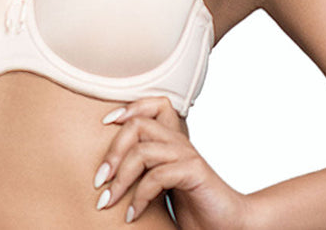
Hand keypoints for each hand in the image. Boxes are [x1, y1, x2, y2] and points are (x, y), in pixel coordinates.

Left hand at [94, 97, 249, 227]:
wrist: (226, 225)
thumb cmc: (192, 206)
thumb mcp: (159, 184)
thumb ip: (142, 170)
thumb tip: (103, 172)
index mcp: (170, 140)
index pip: (149, 107)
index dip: (126, 109)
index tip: (102, 125)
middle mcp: (178, 141)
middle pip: (138, 125)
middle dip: (113, 151)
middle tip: (99, 180)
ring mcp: (187, 154)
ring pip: (143, 151)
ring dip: (120, 178)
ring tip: (108, 201)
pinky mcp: (194, 172)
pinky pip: (157, 176)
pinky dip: (140, 196)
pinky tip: (133, 214)